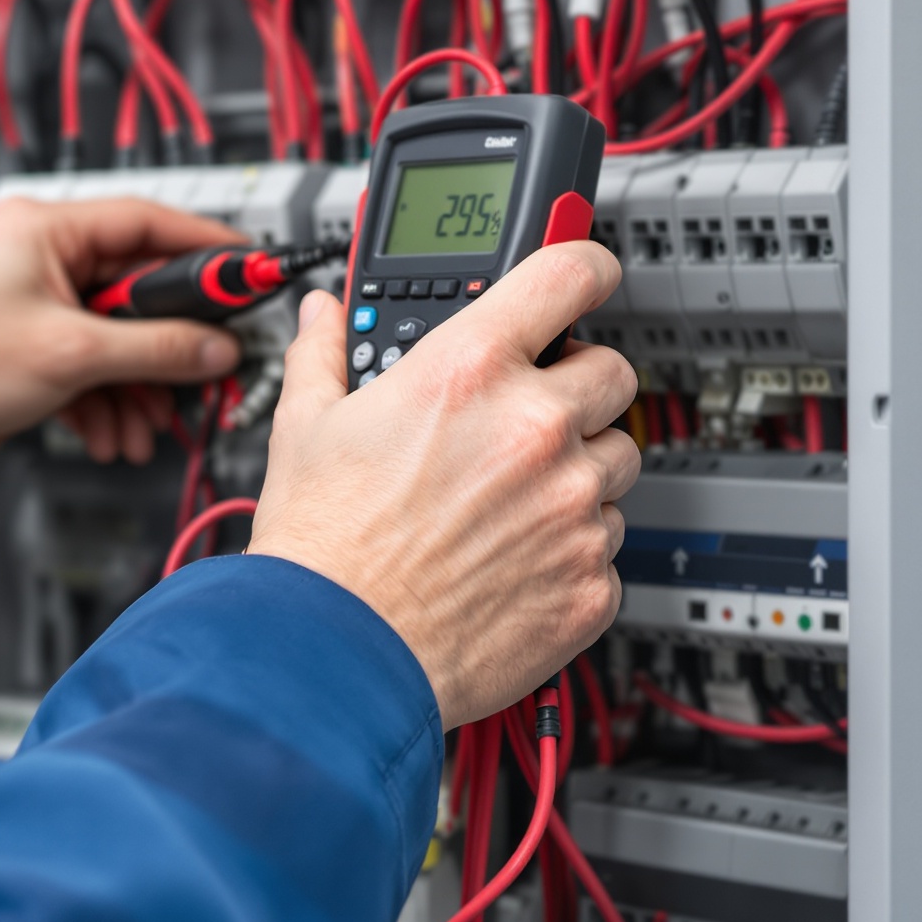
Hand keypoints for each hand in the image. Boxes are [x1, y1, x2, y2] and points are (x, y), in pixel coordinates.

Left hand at [0, 199, 246, 568]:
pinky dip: (105, 405)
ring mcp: (30, 309)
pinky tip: (112, 436)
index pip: (147, 222)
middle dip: (171, 342)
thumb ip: (156, 349)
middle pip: (136, 291)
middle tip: (209, 368)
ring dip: (139, 387)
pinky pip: (87, 371)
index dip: (205, 247)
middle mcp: (37, 261)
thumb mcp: (71, 354)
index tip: (248, 268)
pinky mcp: (24, 355)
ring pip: (115, 342)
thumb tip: (212, 346)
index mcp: (44, 230)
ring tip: (150, 423)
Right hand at [248, 244, 639, 728]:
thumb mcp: (305, 426)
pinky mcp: (590, 582)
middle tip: (522, 420)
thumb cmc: (320, 549)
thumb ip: (325, 354)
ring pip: (617, 464)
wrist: (336, 656)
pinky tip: (508, 563)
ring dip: (575, 474)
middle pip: (613, 374)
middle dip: (575, 389)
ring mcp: (572, 508)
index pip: (573, 272)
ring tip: (504, 505)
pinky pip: (607, 547)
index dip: (585, 265)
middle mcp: (537, 430)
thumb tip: (324, 316)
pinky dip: (569, 552)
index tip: (585, 275)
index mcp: (470, 371)